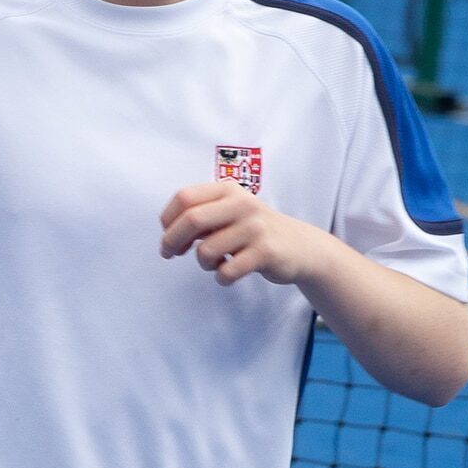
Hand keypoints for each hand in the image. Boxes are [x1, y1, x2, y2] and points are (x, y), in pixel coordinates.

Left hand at [159, 182, 323, 286]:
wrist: (299, 246)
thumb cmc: (252, 231)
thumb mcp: (228, 212)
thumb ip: (200, 217)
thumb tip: (168, 234)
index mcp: (228, 190)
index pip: (184, 197)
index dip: (168, 220)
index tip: (167, 235)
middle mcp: (242, 204)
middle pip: (191, 219)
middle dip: (172, 241)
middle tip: (170, 254)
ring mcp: (255, 228)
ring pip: (206, 250)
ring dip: (203, 263)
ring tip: (215, 262)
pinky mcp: (265, 252)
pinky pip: (226, 272)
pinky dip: (221, 277)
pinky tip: (229, 272)